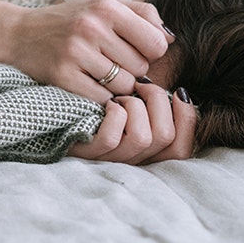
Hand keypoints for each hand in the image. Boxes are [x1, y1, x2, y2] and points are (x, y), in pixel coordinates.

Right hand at [6, 0, 172, 102]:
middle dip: (131, 69)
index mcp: (107, 7)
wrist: (17, 34)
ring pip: (124, 85)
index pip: (156, 43)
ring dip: (117, 86)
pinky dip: (100, 97)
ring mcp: (76, 52)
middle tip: (111, 62)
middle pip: (141, 67)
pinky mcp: (63, 75)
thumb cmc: (68, 21)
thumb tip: (170, 39)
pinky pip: (102, 98)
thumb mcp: (102, 6)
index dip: (150, 52)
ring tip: (99, 73)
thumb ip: (142, 15)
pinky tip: (89, 84)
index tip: (134, 51)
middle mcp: (92, 27)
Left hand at [67, 80, 196, 164]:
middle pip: (166, 137)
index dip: (187, 117)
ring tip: (121, 96)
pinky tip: (107, 105)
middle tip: (141, 85)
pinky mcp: (89, 153)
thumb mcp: (134, 107)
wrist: (56, 118)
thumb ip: (156, 101)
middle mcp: (134, 161)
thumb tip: (180, 81)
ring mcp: (111, 159)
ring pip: (142, 137)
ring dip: (135, 107)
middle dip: (158, 102)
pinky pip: (111, 137)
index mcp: (149, 153)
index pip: (184, 147)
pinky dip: (114, 115)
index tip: (177, 92)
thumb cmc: (100, 110)